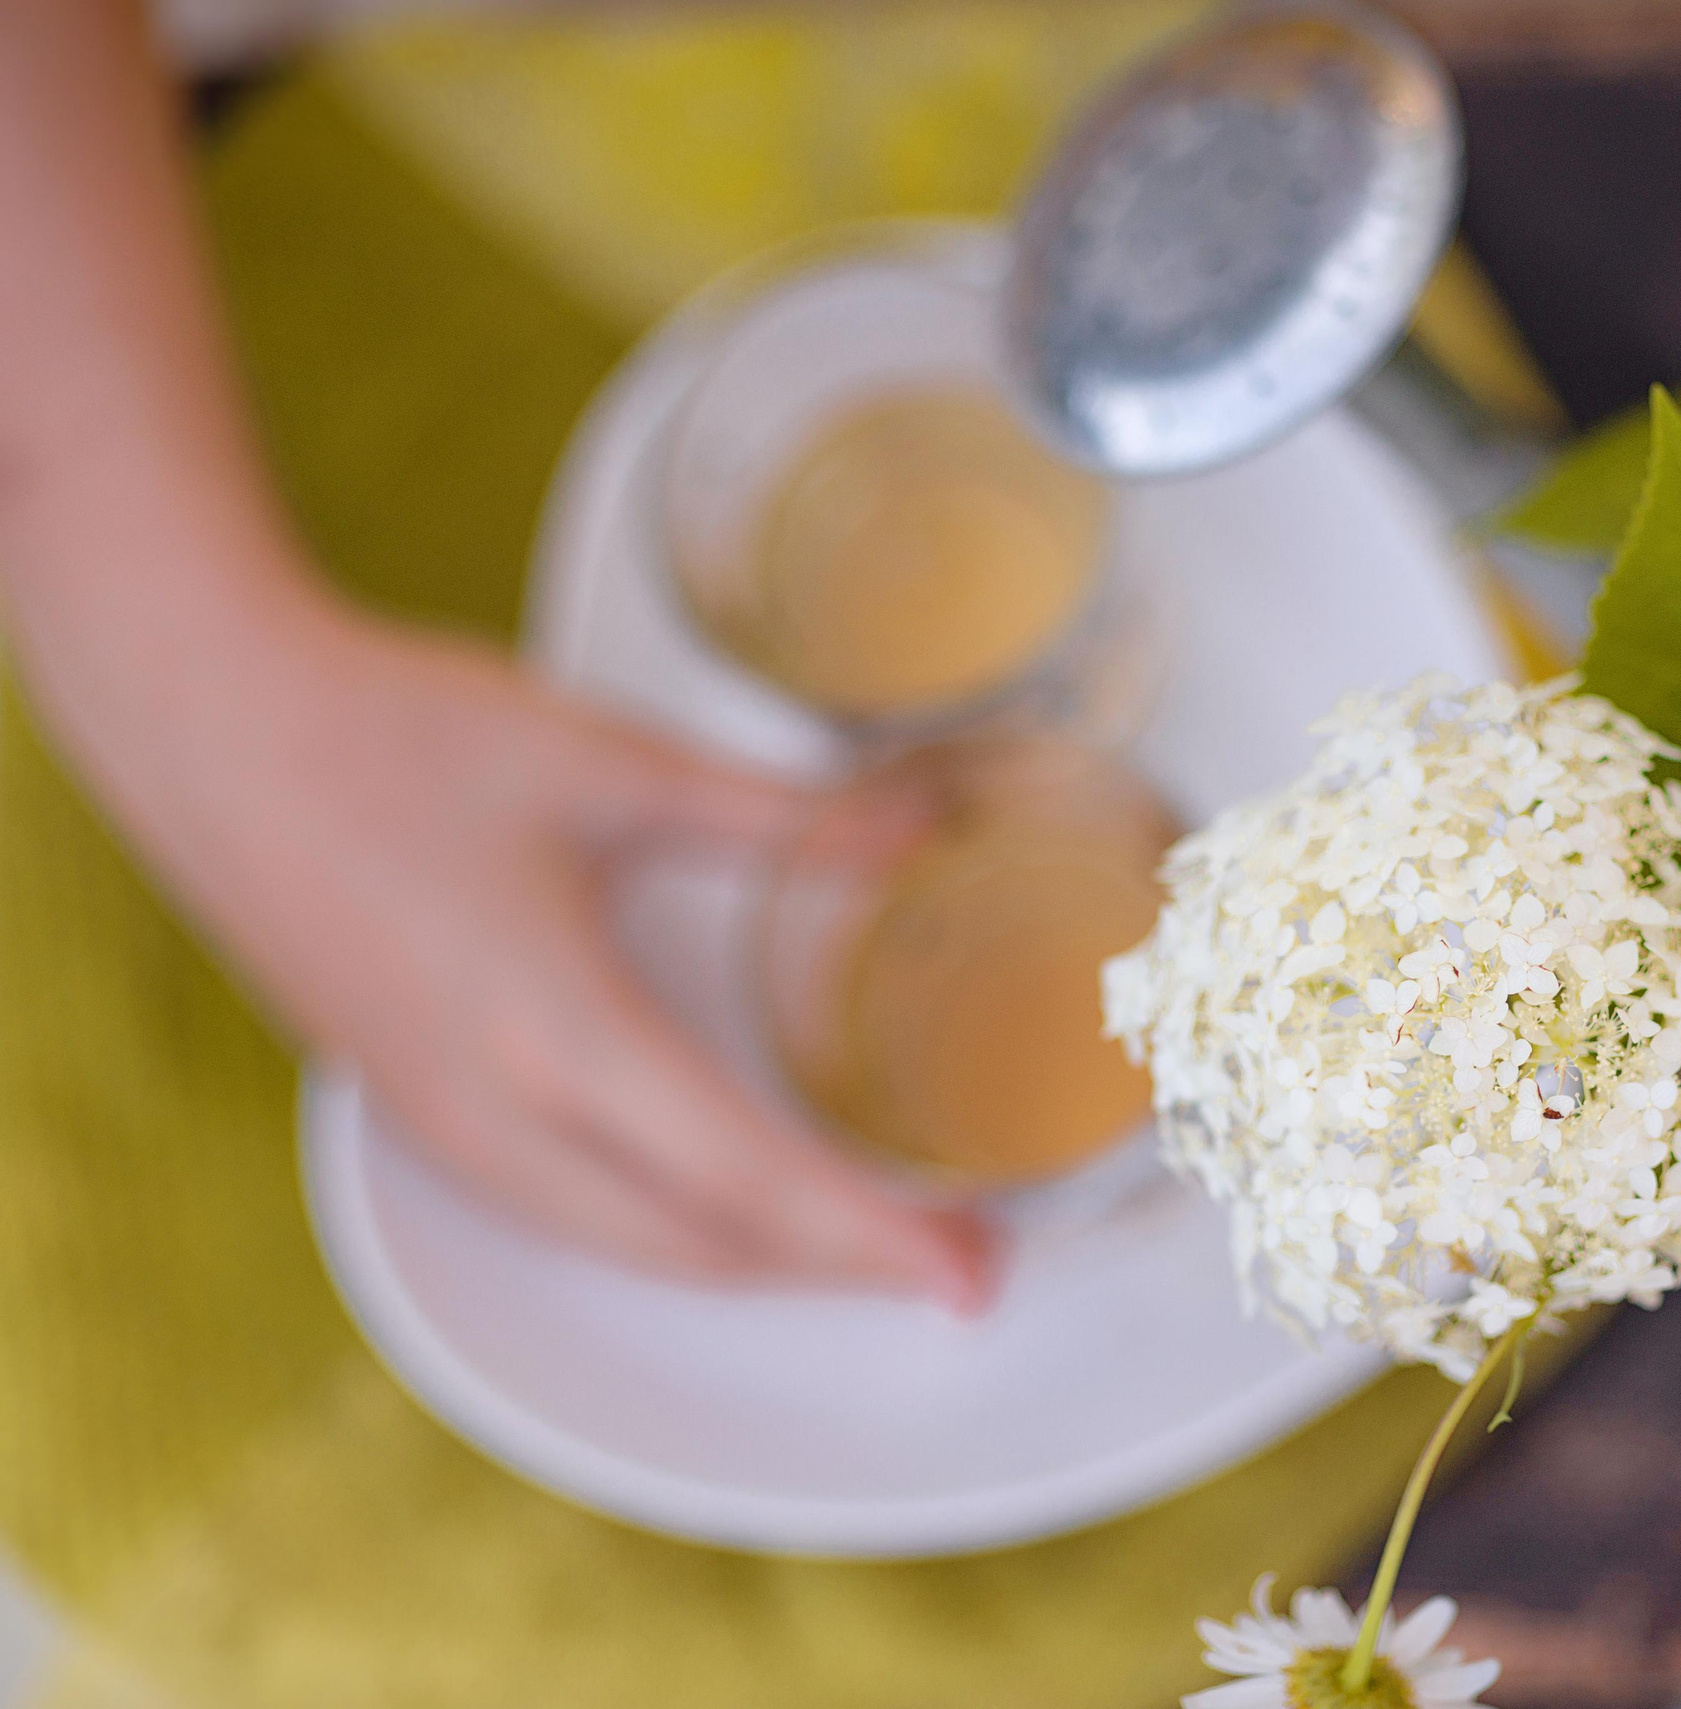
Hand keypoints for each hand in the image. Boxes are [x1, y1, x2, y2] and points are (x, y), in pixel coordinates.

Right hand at [44, 571, 999, 1304]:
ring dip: (754, 1262)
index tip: (964, 1268)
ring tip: (863, 1246)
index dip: (870, 1236)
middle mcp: (497, 1110)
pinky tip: (720, 1209)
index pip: (748, 1178)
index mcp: (560, 1032)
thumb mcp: (616, 764)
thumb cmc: (398, 734)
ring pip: (626, 1244)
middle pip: (699, 1245)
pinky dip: (667, 1233)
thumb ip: (780, 814)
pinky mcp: (413, 1108)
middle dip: (837, 1270)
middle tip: (954, 1262)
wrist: (215, 723)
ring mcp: (443, 1122)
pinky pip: (562, 1215)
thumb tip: (920, 829)